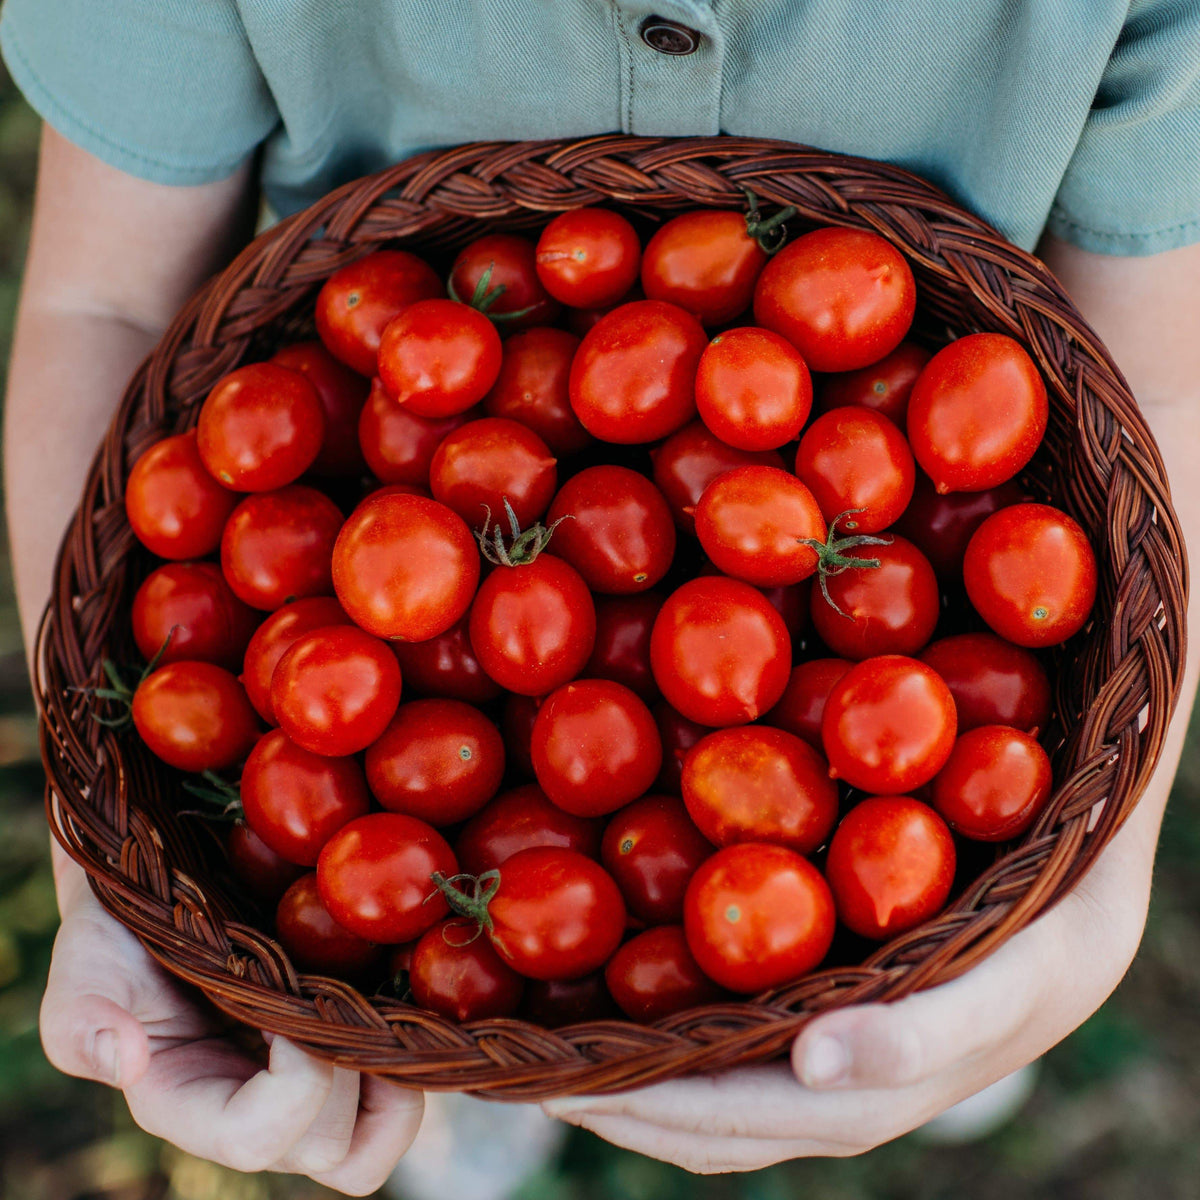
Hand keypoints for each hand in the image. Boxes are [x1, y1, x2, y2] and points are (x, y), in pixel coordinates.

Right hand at [39, 854, 422, 1193]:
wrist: (177, 882)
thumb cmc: (125, 926)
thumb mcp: (85, 965)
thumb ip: (80, 1020)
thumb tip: (130, 1060)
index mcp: (192, 1104)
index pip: (255, 1138)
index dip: (294, 1083)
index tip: (289, 1002)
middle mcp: (259, 1109)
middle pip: (330, 1150)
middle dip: (349, 1074)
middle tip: (344, 998)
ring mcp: (311, 1084)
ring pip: (378, 1138)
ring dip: (398, 1078)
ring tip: (384, 1006)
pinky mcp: (349, 1046)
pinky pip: (404, 1083)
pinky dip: (415, 1047)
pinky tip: (401, 987)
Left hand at [542, 783, 1160, 1170]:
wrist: (1086, 891)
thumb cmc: (1054, 927)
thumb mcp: (1008, 976)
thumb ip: (917, 1033)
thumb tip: (813, 1067)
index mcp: (884, 1088)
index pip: (754, 1120)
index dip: (666, 1108)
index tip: (574, 1083)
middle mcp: (849, 1081)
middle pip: (721, 1117)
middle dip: (629, 1100)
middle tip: (541, 1063)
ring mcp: (838, 1048)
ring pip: (723, 1086)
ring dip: (641, 1074)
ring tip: (562, 1038)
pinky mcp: (832, 1002)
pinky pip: (740, 1032)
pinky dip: (678, 1025)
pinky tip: (631, 981)